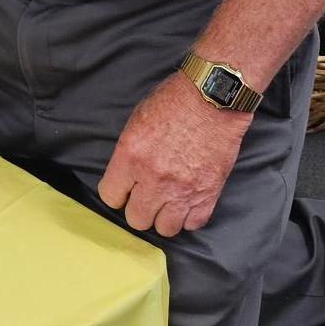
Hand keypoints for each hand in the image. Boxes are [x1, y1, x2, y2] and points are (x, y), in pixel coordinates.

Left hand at [96, 72, 250, 235]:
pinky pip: (194, 223)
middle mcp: (154, 177)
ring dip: (165, 216)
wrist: (214, 96)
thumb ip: (129, 153)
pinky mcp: (208, 193)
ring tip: (169, 201)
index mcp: (131, 155)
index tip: (124, 190)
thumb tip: (126, 175)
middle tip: (147, 196)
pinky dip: (190, 216)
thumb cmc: (175, 100)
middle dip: (139, 208)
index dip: (117, 194)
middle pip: (137, 219)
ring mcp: (182, 189)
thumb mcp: (137, 120)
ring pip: (165, 228)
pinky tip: (188, 202)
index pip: (110, 196)